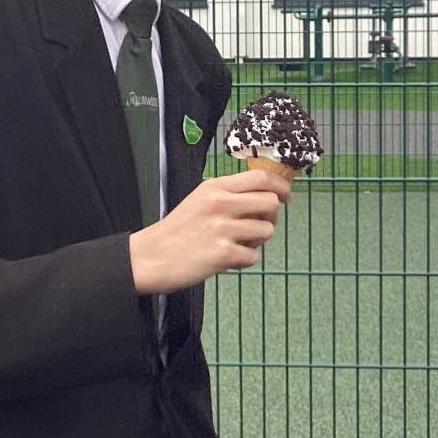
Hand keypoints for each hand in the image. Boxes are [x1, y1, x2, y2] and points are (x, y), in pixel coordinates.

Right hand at [129, 168, 289, 293]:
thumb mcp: (200, 200)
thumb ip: (229, 195)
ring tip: (236, 243)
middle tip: (257, 225)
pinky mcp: (223, 253)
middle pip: (270, 203)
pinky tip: (226, 258)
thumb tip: (267, 196)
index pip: (261, 177)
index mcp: (215, 187)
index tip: (286, 196)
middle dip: (271, 216)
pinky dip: (244, 260)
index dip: (281, 187)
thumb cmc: (178, 230)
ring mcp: (222, 229)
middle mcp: (220, 204)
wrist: (151, 256)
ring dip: (257, 240)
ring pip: (266, 230)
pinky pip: (253, 256)